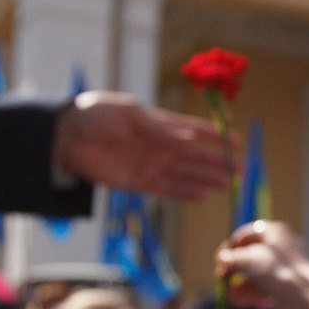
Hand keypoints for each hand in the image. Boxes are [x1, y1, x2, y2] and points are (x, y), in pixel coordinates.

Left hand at [51, 92, 230, 199]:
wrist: (66, 136)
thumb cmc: (96, 115)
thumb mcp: (128, 113)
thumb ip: (158, 127)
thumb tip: (187, 137)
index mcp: (159, 123)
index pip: (194, 130)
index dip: (216, 136)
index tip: (237, 141)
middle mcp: (159, 145)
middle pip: (194, 156)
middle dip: (217, 162)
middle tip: (241, 170)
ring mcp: (150, 165)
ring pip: (185, 175)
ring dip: (205, 180)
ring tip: (227, 185)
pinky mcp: (138, 183)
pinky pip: (167, 189)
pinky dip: (184, 193)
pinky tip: (202, 196)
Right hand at [216, 221, 308, 308]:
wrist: (305, 294)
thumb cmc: (278, 270)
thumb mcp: (250, 259)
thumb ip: (233, 258)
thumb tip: (222, 258)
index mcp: (274, 232)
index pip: (246, 234)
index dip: (230, 246)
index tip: (219, 259)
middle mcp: (280, 246)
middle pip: (250, 254)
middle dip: (234, 268)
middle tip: (221, 277)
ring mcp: (284, 265)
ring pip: (256, 273)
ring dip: (240, 283)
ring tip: (230, 294)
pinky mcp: (286, 283)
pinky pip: (265, 285)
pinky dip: (252, 292)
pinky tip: (240, 301)